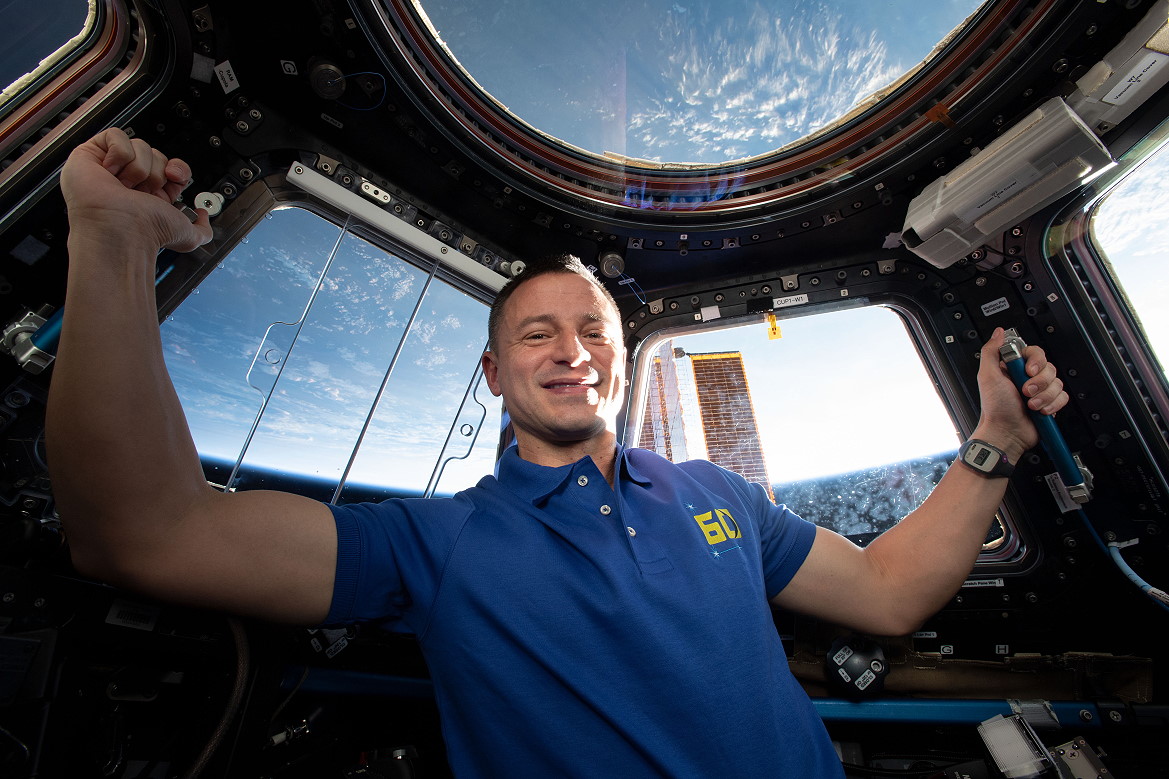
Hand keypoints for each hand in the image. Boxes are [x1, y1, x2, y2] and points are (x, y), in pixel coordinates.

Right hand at [61, 128, 211, 253]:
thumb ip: (202, 229)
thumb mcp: (186, 235)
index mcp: (151, 194)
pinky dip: (119, 154)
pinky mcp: (91, 154)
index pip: (171, 166)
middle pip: (156, 154)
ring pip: (139, 145)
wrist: (121, 228)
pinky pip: (115, 136)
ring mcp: (111, 167)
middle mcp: (132, 181)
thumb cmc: (145, 231)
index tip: (174, 179)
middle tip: (142, 193)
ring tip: (124, 187)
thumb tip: (203, 216)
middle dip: (154, 173)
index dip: (177, 170)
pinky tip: (110, 174)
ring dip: (137, 169)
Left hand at [973, 327, 1068, 461]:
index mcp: (1014, 368)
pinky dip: (1052, 404)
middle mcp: (1028, 377)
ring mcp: (1039, 391)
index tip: (1028, 371)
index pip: (1036, 353)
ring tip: (1030, 404)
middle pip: (1049, 367)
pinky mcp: (1049, 403)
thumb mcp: (987, 376)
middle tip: (1026, 392)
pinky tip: (1039, 410)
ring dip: (1044, 396)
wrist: (1006, 432)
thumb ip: (991, 352)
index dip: (1036, 362)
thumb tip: (998, 333)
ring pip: (1057, 383)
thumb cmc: (995, 408)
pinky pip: (1063, 397)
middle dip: (1039, 382)